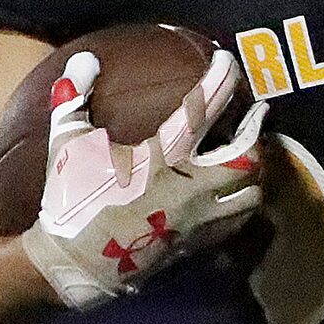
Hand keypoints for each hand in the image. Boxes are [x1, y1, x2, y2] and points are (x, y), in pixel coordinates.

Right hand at [21, 48, 266, 308]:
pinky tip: (234, 193)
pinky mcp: (196, 246)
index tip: (229, 61)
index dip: (222, 79)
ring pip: (251, 194)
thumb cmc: (70, 201)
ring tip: (251, 155)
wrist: (74, 267)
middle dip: (255, 132)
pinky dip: (241, 204)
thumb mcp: (67, 144)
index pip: (204, 108)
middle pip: (248, 157)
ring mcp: (198, 220)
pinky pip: (236, 224)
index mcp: (162, 157)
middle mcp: (191, 187)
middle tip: (257, 114)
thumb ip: (75, 98)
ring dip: (256, 173)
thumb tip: (83, 57)